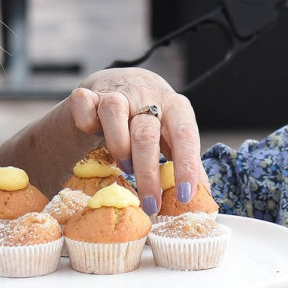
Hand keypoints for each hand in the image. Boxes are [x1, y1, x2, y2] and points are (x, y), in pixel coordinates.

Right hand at [67, 69, 202, 215]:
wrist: (119, 83)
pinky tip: (91, 133)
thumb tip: (203, 196)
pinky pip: (84, 103)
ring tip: (125, 167)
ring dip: (119, 146)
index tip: (184, 196)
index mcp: (175, 107)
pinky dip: (86, 121)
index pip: (185, 135)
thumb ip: (185, 160)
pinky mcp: (88, 94)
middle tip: (150, 204)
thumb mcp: (171, 134)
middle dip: (148, 174)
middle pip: (146, 134)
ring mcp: (116, 93)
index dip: (186, 167)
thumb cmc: (149, 117)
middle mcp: (147, 96)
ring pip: (115, 113)